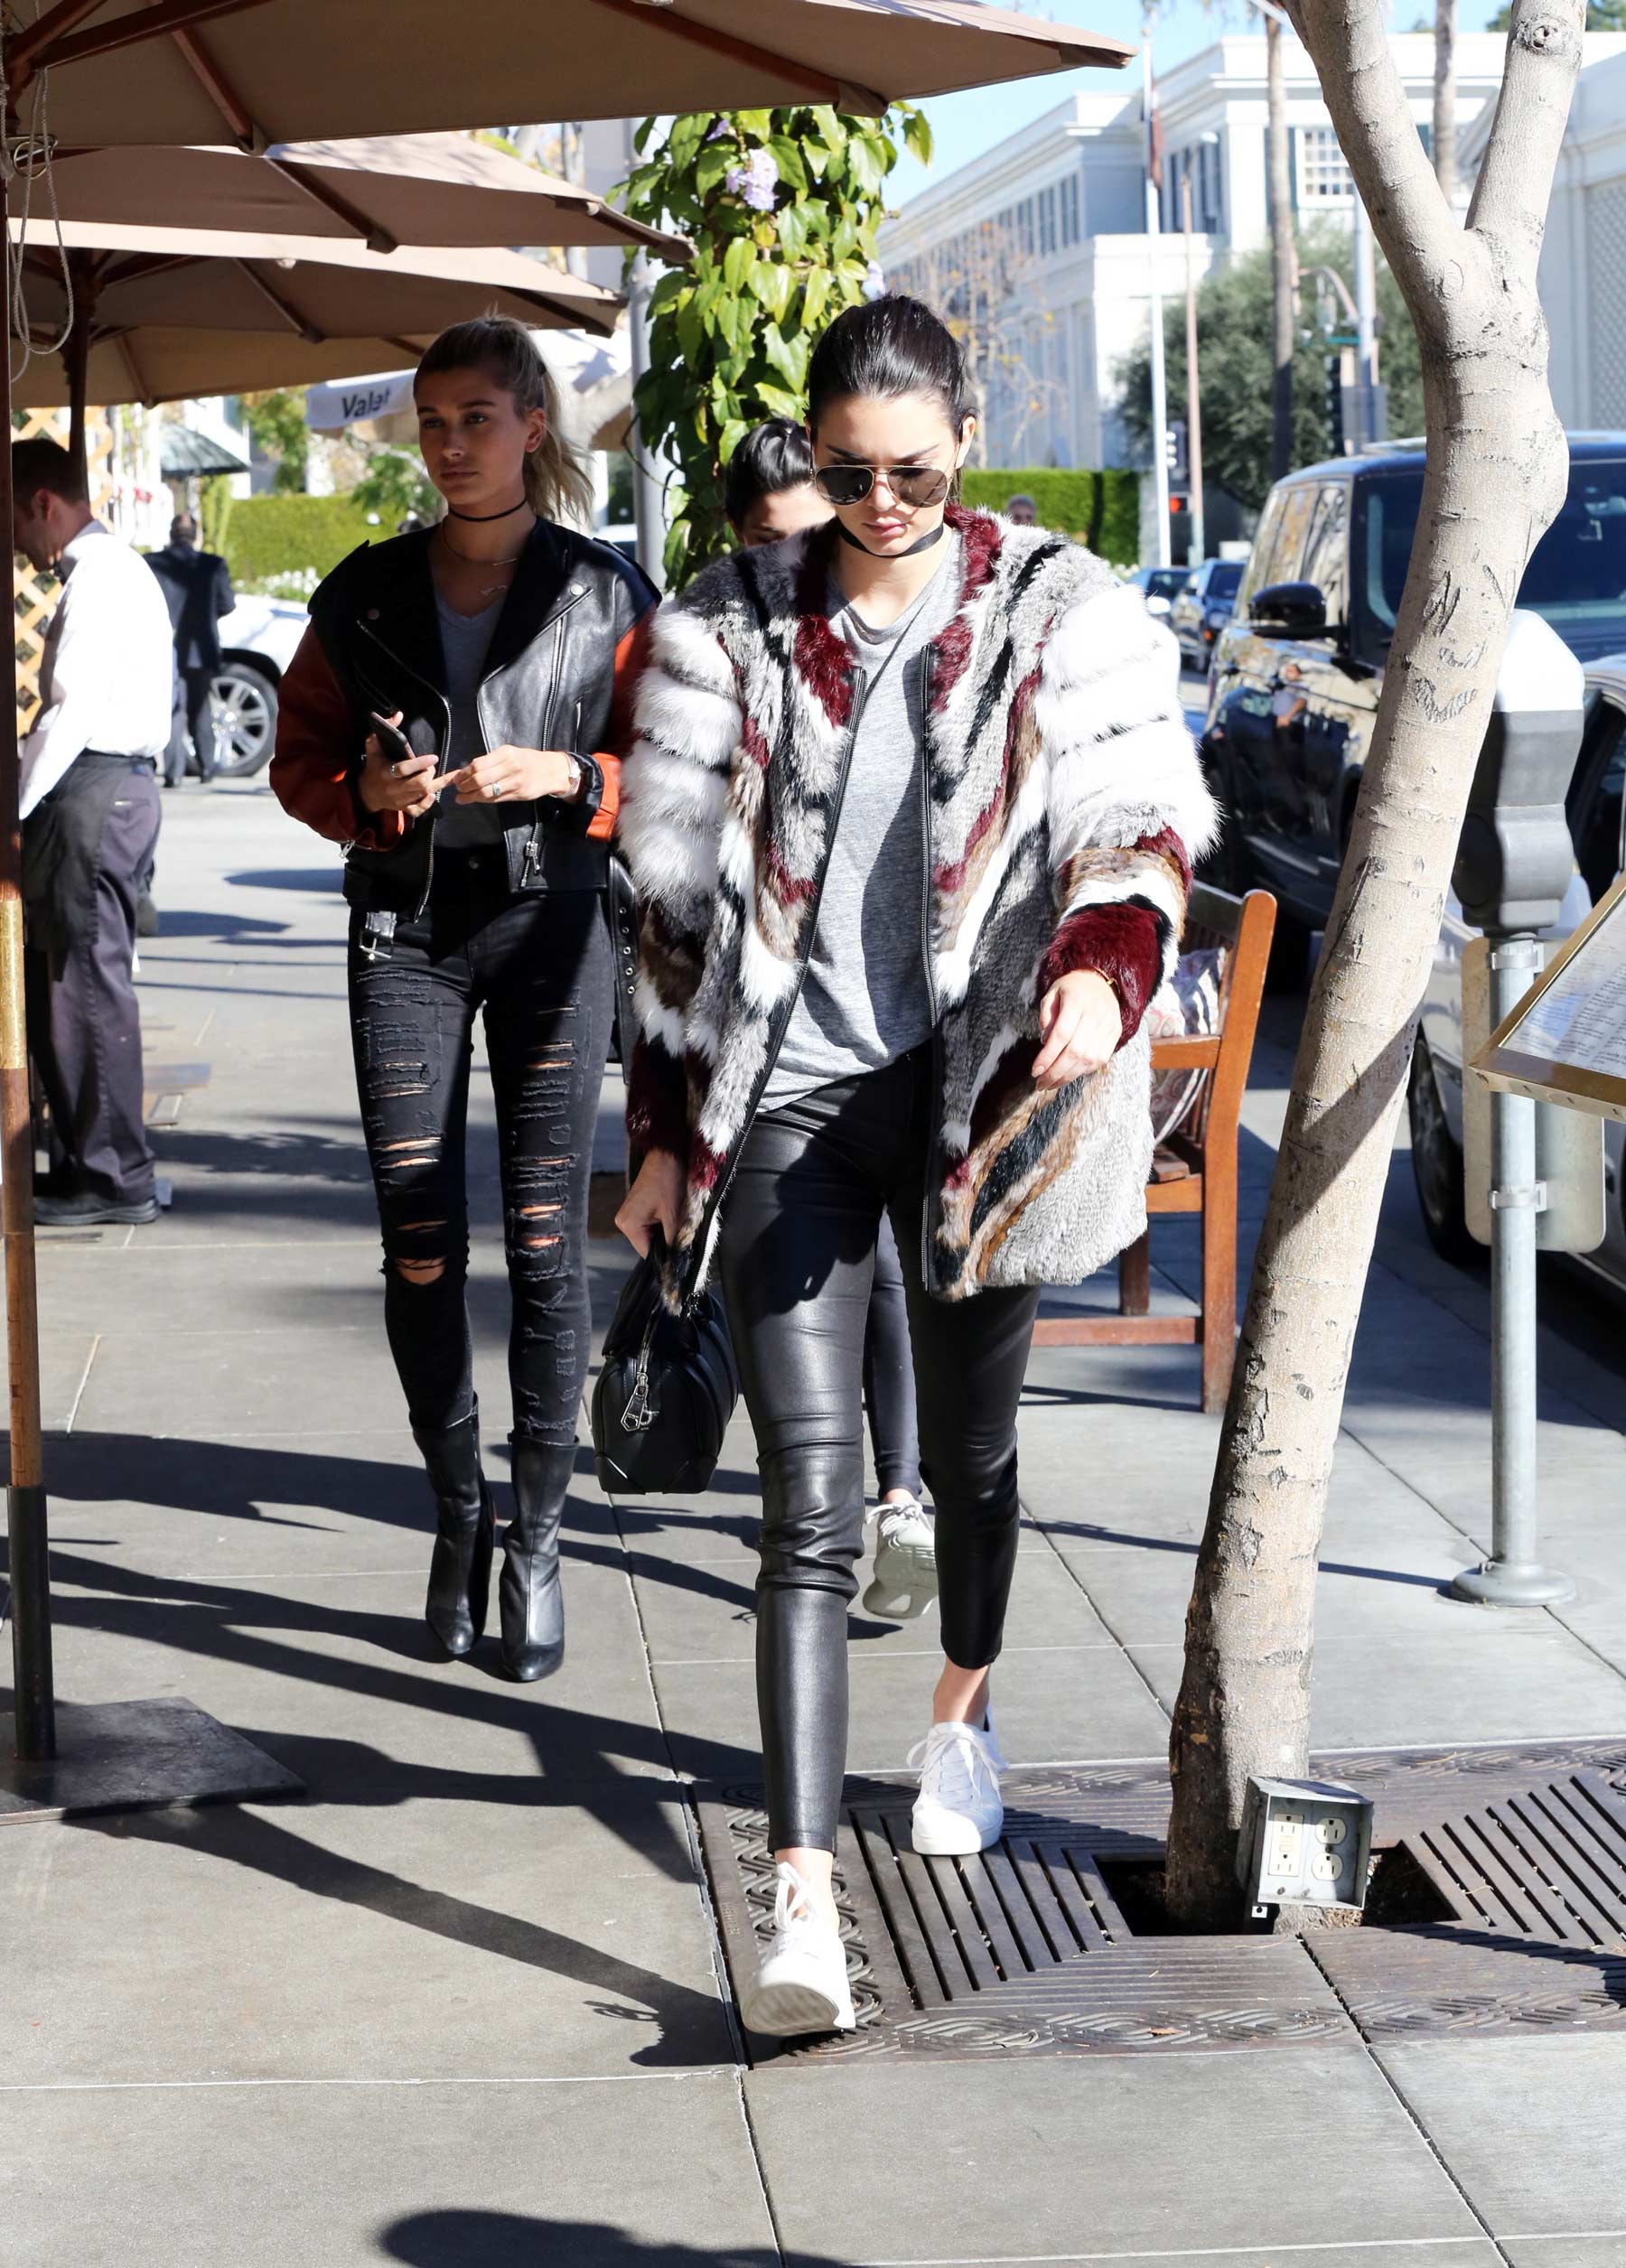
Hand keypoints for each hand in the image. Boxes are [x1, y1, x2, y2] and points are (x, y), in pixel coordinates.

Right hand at [358, 712, 437, 817]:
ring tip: (441, 775)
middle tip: (431, 766)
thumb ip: (385, 729)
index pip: (404, 769)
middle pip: (418, 784)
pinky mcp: (403, 808)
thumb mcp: (373, 745)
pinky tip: (433, 795)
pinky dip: (428, 804)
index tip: (434, 757)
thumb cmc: (372, 765)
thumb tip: (399, 714)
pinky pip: (418, 810)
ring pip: (422, 795)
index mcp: (385, 772)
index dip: (421, 762)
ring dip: (434, 784)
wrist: (366, 792)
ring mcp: (399, 800)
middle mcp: (393, 788)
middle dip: (429, 774)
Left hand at [447, 746, 579, 805]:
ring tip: (462, 797)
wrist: (552, 771)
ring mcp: (515, 782)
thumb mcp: (509, 753)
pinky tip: (475, 799)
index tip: (455, 778)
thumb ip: (489, 761)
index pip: (478, 765)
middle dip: (465, 786)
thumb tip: (465, 771)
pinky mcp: (518, 795)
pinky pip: (496, 799)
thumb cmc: (527, 760)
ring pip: (486, 792)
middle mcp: (511, 767)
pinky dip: (482, 800)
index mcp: (506, 753)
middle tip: (458, 789)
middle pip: (480, 779)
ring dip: (471, 796)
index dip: (463, 774)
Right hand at [615, 1149, 684, 1257]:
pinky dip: (662, 1224)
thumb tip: (677, 1259)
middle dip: (665, 1242)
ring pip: (650, 1236)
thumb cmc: (667, 1179)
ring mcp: (629, 1215)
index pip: (647, 1253)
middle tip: (682, 1233)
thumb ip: (674, 1239)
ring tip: (676, 1220)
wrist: (667, 1155)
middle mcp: (624, 1222)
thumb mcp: (673, 1214)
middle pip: (647, 1245)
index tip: (681, 1255)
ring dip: (665, 1233)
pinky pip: (650, 1226)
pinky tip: (671, 1214)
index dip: (665, 1256)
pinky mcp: (636, 1209)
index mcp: (628, 1224)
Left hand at [1033, 970, 1120, 1088]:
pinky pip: (1100, 1059)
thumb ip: (1046, 1015)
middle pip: (1075, 1051)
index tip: (1035, 1071)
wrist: (1100, 981)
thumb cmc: (1071, 989)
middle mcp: (1095, 1014)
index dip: (1047, 1056)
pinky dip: (1083, 1071)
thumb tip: (1044, 1041)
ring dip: (1068, 1076)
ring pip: (1088, 1059)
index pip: (1061, 1035)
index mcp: (1077, 1001)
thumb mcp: (1052, 994)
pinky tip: (1069, 1074)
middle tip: (1041, 1084)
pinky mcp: (1115, 1034)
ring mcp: (1108, 1025)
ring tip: (1052, 1084)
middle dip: (1055, 1072)